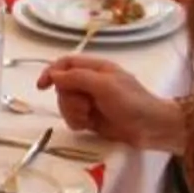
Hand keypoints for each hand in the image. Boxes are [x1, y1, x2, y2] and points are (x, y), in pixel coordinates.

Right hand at [36, 56, 188, 152]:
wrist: (151, 128)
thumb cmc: (132, 102)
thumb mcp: (104, 85)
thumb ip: (77, 77)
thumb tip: (54, 75)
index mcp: (96, 68)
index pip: (65, 64)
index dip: (51, 72)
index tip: (42, 86)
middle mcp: (91, 82)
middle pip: (62, 86)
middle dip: (68, 99)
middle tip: (86, 106)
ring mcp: (91, 101)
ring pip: (65, 104)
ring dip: (73, 112)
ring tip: (90, 117)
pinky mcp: (91, 118)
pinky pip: (72, 118)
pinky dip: (77, 122)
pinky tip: (89, 125)